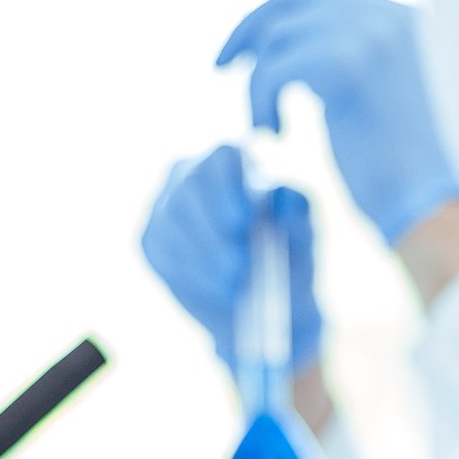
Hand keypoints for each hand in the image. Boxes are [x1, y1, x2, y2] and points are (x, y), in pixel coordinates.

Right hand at [141, 144, 321, 373]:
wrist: (271, 305)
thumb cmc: (293, 256)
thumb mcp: (306, 235)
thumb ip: (298, 211)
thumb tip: (279, 191)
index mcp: (240, 162)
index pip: (225, 153)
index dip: (231, 186)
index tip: (246, 221)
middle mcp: (196, 172)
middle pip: (192, 183)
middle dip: (215, 228)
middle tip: (241, 264)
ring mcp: (167, 203)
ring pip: (172, 217)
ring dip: (206, 254)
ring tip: (236, 280)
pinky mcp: (152, 237)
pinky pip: (161, 246)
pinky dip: (191, 270)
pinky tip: (217, 284)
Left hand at [218, 0, 458, 244]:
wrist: (422, 200)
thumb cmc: (394, 164)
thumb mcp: (371, 91)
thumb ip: (339, 50)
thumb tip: (276, 32)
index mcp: (397, 16)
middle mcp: (386, 14)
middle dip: (244, 29)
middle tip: (217, 66)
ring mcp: (369, 34)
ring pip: (275, 38)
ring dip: (257, 86)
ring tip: (267, 127)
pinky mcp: (345, 62)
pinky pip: (273, 72)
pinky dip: (262, 106)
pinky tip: (275, 137)